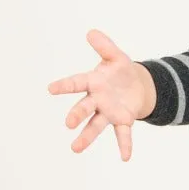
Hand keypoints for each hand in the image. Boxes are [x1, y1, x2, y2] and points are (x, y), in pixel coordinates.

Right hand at [47, 29, 155, 160]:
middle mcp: (97, 100)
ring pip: (95, 125)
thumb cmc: (121, 71)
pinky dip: (124, 145)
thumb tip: (91, 32)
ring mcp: (108, 112)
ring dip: (86, 137)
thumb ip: (104, 46)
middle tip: (69, 123)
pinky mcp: (122, 120)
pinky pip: (122, 134)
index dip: (64, 86)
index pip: (76, 83)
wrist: (138, 86)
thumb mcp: (116, 56)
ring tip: (75, 149)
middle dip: (77, 114)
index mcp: (93, 82)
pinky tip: (126, 157)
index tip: (50, 89)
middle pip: (84, 107)